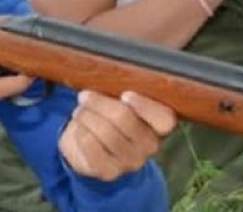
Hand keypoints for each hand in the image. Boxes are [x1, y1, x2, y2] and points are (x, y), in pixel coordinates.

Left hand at [59, 90, 176, 180]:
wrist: (94, 152)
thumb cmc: (112, 119)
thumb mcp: (124, 103)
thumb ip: (126, 92)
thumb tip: (113, 71)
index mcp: (160, 127)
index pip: (164, 119)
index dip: (144, 105)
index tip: (125, 94)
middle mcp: (150, 147)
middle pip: (124, 118)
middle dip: (99, 103)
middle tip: (86, 97)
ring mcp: (130, 162)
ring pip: (104, 131)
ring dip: (86, 116)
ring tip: (80, 112)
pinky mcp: (109, 172)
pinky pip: (89, 144)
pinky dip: (79, 131)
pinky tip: (78, 127)